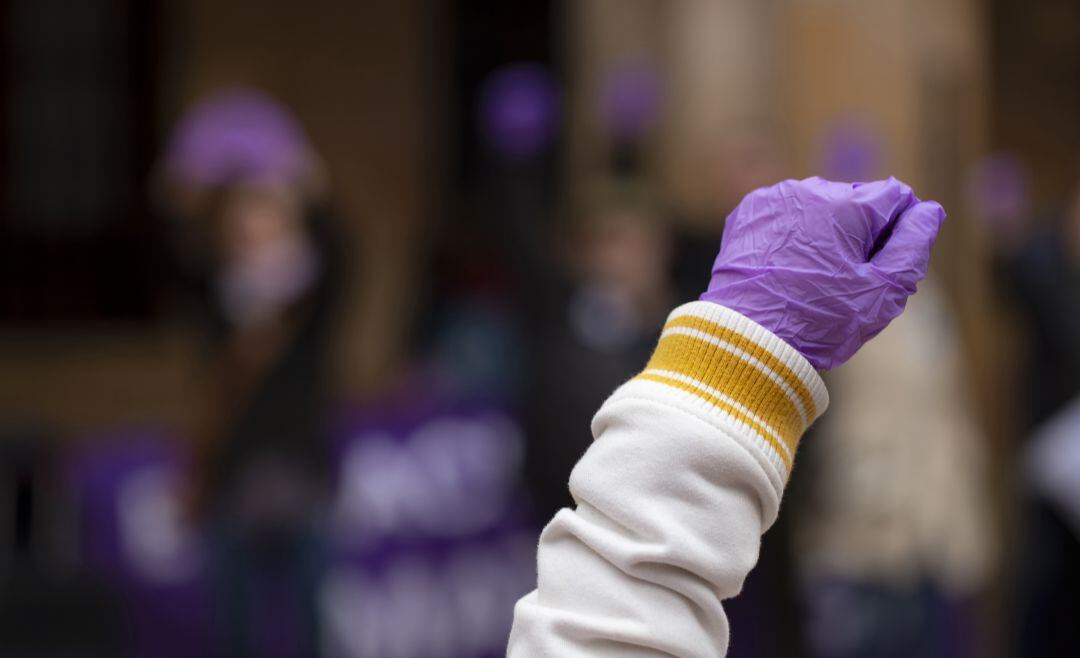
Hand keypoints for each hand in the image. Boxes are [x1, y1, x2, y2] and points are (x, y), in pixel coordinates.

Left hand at [700, 177, 944, 369]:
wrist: (747, 339)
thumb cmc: (818, 321)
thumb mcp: (882, 292)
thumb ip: (912, 247)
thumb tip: (929, 211)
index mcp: (846, 205)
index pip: (896, 197)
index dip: (898, 232)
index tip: (881, 266)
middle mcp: (809, 190)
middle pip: (857, 202)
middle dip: (861, 233)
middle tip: (846, 279)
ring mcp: (774, 199)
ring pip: (820, 207)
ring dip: (827, 232)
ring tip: (814, 276)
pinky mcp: (748, 214)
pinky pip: (787, 215)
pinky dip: (794, 235)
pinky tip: (788, 268)